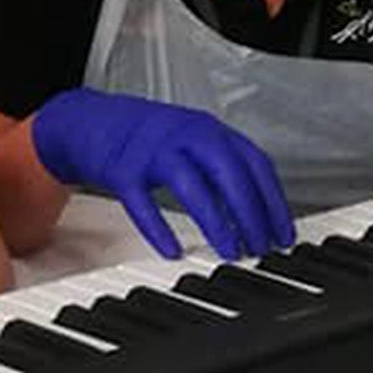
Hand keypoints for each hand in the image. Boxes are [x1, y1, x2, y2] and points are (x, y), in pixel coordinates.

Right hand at [31, 87, 294, 261]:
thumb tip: (257, 211)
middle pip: (230, 173)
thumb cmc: (144, 137)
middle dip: (251, 214)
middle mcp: (185, 134)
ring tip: (230, 252)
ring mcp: (152, 150)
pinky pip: (143, 203)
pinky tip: (173, 250)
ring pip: (192, 187)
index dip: (274, 201)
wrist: (89, 120)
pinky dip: (160, 229)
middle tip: (262, 247)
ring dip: (217, 223)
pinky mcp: (121, 169)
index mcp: (208, 129)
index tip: (283, 233)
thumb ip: (221, 166)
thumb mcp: (190, 140)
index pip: (254, 163)